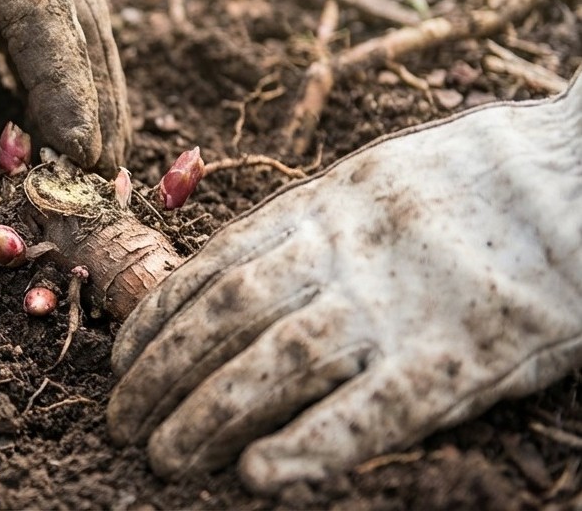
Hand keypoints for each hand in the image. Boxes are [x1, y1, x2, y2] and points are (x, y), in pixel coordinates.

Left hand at [0, 0, 129, 172]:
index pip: (40, 5)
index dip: (65, 83)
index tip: (81, 154)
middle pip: (75, 10)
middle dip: (96, 95)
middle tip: (104, 180)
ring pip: (68, 7)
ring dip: (87, 81)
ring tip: (95, 158)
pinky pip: (36, 4)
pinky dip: (52, 59)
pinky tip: (50, 108)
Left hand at [107, 73, 581, 491]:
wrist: (575, 178)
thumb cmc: (472, 181)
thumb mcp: (371, 179)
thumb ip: (305, 224)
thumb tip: (226, 275)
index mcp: (320, 208)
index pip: (211, 268)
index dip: (156, 319)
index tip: (120, 359)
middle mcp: (343, 254)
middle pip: (226, 319)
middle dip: (162, 375)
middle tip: (123, 424)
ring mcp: (397, 306)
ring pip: (277, 363)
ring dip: (208, 413)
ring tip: (164, 456)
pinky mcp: (457, 358)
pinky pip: (371, 410)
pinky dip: (311, 445)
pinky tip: (259, 476)